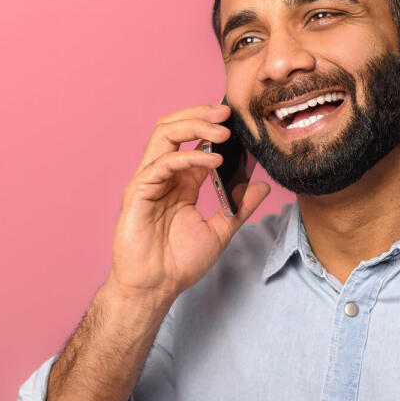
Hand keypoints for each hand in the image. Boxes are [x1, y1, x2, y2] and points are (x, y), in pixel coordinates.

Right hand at [108, 103, 270, 302]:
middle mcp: (162, 174)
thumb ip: (239, 207)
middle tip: (228, 112)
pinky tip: (213, 160)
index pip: (192, 139)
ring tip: (222, 130)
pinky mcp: (138, 191)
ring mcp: (148, 180)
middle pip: (174, 127)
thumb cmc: (178, 263)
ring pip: (164, 134)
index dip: (212, 125)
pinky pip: (163, 163)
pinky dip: (189, 156)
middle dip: (200, 114)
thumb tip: (261, 185)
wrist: (155, 288)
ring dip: (194, 125)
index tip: (238, 119)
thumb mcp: (219, 231)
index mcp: (180, 180)